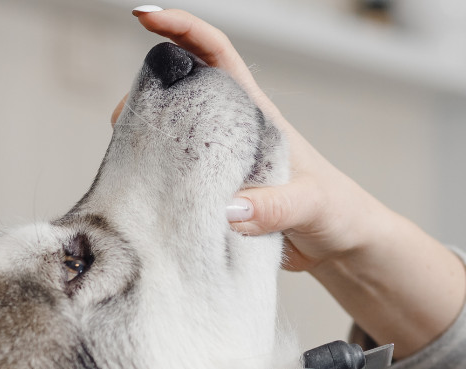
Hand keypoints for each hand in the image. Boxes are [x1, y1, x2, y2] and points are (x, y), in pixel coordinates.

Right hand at [123, 9, 465, 357]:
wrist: (341, 249)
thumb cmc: (338, 212)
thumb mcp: (313, 204)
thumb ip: (276, 207)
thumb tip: (229, 209)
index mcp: (259, 119)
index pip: (218, 57)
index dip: (183, 30)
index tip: (145, 18)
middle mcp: (237, 138)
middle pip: (183, 99)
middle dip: (149, 99)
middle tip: (125, 123)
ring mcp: (227, 170)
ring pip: (178, 145)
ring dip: (151, 148)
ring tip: (129, 164)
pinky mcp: (222, 203)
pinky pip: (185, 189)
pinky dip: (164, 191)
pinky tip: (148, 202)